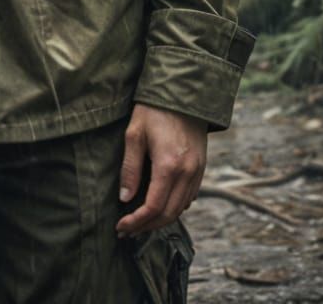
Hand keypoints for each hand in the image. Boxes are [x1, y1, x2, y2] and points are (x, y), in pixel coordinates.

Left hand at [115, 104, 208, 237]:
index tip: (121, 226)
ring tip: (140, 222)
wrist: (184, 91)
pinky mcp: (201, 167)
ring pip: (180, 208)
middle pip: (168, 214)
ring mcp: (198, 171)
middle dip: (147, 226)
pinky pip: (189, 197)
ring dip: (161, 219)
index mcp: (169, 165)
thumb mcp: (134, 134)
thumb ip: (130, 168)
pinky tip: (160, 205)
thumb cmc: (154, 110)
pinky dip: (174, 207)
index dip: (136, 221)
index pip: (153, 207)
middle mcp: (187, 172)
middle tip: (127, 230)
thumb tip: (125, 198)